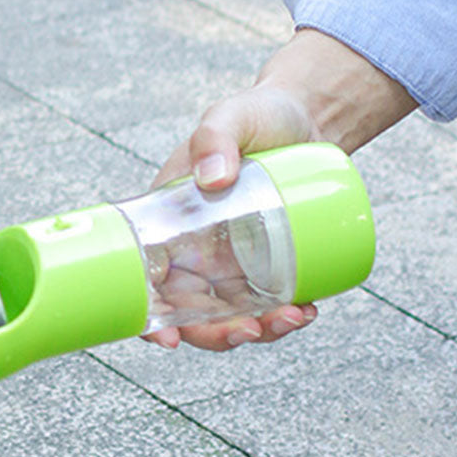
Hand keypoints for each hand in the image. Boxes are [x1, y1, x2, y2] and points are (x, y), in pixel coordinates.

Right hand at [148, 28, 416, 350]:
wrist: (309, 116)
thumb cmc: (257, 115)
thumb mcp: (229, 116)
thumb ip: (215, 136)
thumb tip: (213, 178)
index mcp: (168, 225)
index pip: (147, 283)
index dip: (150, 323)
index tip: (167, 341)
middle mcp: (195, 251)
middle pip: (192, 314)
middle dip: (218, 336)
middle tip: (251, 330)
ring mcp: (234, 261)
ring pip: (234, 316)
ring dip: (260, 331)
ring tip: (294, 317)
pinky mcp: (270, 263)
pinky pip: (271, 301)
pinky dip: (287, 315)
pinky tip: (308, 309)